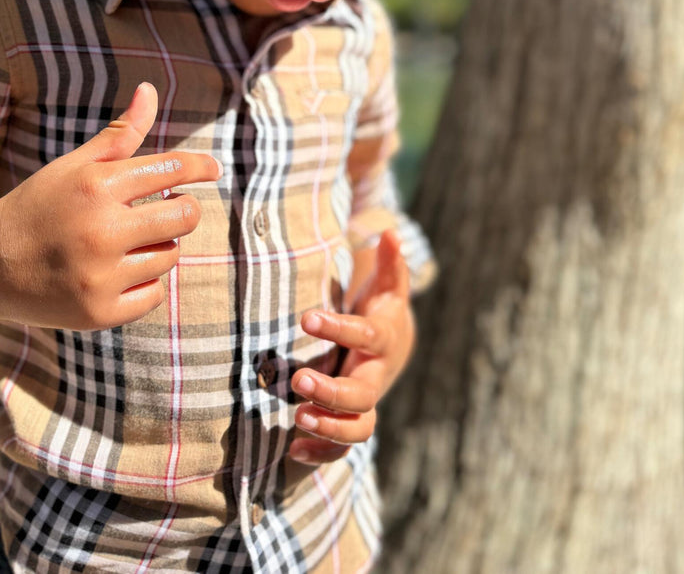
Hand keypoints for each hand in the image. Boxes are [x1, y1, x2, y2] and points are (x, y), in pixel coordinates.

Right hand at [0, 82, 220, 331]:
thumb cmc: (41, 206)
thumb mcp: (76, 165)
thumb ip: (121, 134)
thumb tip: (150, 89)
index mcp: (97, 186)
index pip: (173, 169)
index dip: (200, 167)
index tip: (212, 169)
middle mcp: (101, 230)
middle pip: (185, 216)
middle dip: (182, 209)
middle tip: (166, 209)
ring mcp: (100, 275)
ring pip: (170, 256)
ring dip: (158, 247)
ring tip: (123, 243)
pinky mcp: (100, 312)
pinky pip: (155, 294)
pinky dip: (143, 284)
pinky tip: (114, 273)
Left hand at [288, 228, 413, 464]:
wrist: (391, 348)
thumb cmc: (381, 309)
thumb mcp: (386, 285)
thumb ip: (389, 262)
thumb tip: (389, 231)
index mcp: (382, 339)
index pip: (365, 335)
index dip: (339, 328)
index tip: (307, 318)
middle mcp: (376, 375)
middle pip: (364, 393)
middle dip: (333, 392)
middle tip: (298, 381)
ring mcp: (367, 402)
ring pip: (359, 427)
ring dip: (329, 428)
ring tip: (297, 418)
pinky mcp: (353, 422)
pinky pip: (342, 449)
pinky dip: (320, 453)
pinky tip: (292, 450)